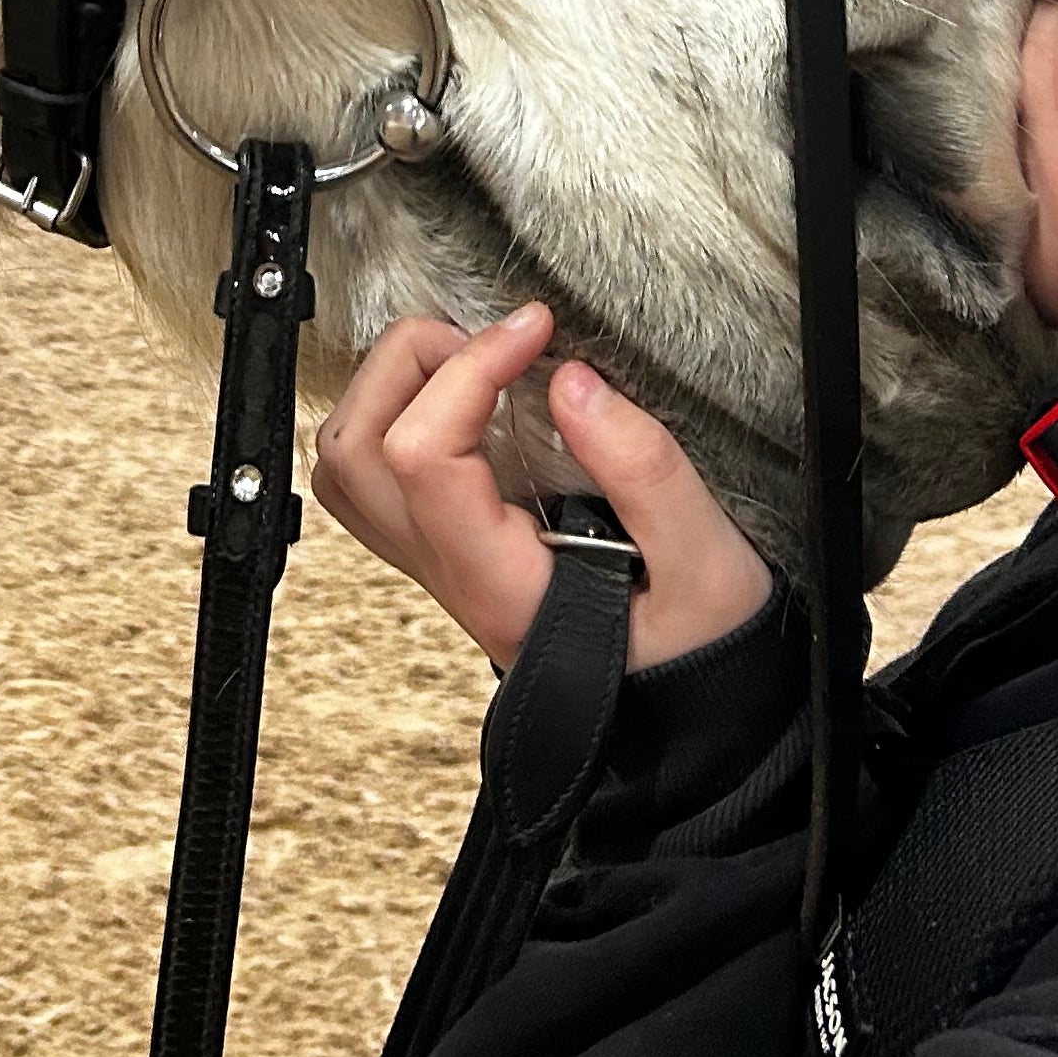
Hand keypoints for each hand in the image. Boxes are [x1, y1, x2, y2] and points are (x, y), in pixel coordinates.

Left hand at [309, 301, 772, 672]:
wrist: (684, 725)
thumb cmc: (695, 655)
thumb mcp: (708, 567)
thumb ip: (646, 470)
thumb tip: (572, 381)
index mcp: (501, 583)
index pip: (424, 456)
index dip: (470, 369)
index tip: (535, 331)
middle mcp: (451, 575)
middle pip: (358, 449)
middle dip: (413, 362)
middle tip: (497, 340)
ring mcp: (437, 567)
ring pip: (349, 464)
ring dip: (391, 387)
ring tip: (473, 361)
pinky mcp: (447, 553)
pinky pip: (374, 481)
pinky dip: (396, 418)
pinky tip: (465, 401)